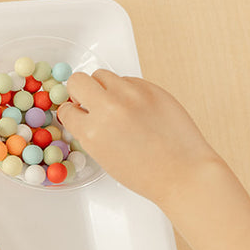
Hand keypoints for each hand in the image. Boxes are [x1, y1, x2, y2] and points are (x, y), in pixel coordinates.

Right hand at [55, 70, 224, 210]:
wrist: (183, 172)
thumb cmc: (148, 174)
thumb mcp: (105, 158)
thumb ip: (91, 133)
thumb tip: (85, 114)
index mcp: (92, 132)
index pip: (66, 110)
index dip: (72, 113)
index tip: (78, 113)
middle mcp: (108, 108)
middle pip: (78, 81)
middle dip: (80, 91)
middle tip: (89, 100)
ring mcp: (131, 95)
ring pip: (103, 75)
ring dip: (104, 87)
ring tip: (116, 104)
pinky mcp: (151, 88)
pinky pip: (129, 80)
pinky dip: (128, 90)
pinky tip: (137, 107)